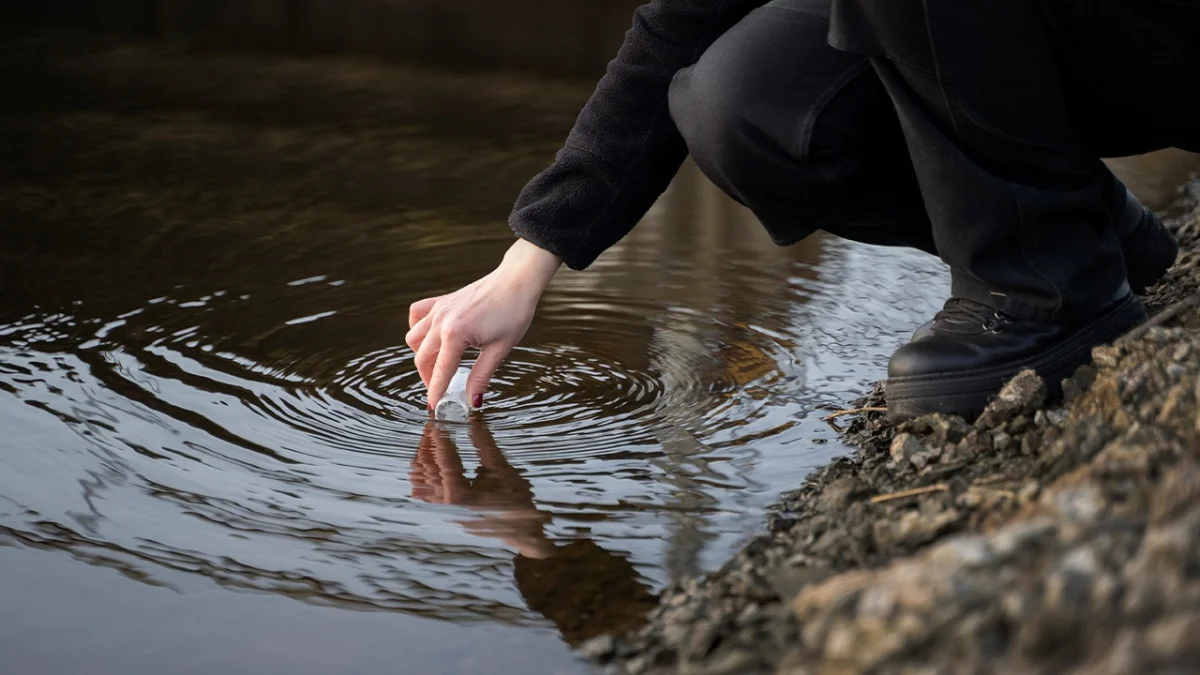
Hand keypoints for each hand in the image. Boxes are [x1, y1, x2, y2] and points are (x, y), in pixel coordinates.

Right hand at [406, 239, 560, 410]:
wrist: (516, 281)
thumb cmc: (513, 313)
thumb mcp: (500, 349)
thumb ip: (481, 376)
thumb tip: (473, 401)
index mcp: (455, 335)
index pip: (440, 372)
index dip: (435, 392)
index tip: (433, 408)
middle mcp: (441, 321)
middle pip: (422, 358)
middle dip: (428, 378)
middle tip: (441, 390)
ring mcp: (439, 309)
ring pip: (414, 338)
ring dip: (421, 355)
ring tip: (438, 366)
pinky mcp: (441, 301)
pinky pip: (417, 315)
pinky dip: (418, 327)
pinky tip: (430, 336)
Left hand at [409, 419, 555, 557]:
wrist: (521, 528)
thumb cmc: (515, 498)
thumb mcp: (501, 467)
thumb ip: (483, 442)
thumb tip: (473, 417)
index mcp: (462, 495)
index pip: (445, 461)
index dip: (440, 438)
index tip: (438, 420)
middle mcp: (447, 505)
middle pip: (428, 469)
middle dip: (430, 444)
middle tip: (434, 424)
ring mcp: (444, 510)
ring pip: (422, 479)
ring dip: (425, 457)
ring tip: (432, 438)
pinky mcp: (444, 511)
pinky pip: (424, 491)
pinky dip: (424, 474)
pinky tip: (430, 459)